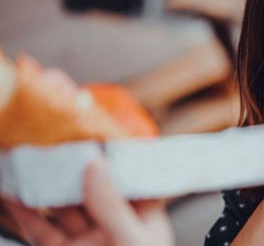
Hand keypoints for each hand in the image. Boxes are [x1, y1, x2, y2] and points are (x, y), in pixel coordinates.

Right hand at [4, 159, 172, 245]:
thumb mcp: (132, 239)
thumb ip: (112, 205)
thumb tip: (96, 167)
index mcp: (144, 219)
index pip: (131, 179)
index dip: (115, 157)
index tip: (97, 133)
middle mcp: (114, 226)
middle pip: (91, 189)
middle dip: (71, 168)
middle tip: (53, 143)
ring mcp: (87, 241)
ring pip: (62, 208)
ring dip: (45, 187)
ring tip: (27, 162)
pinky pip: (42, 230)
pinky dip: (27, 214)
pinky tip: (15, 196)